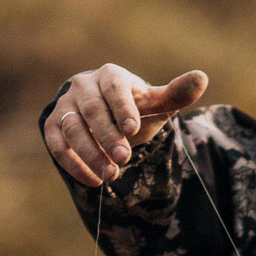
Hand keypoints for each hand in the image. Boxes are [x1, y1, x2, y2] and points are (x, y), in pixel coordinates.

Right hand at [45, 64, 208, 186]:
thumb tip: (202, 77)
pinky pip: (57, 144)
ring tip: (109, 176)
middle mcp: (83, 86)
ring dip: (90, 153)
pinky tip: (93, 180)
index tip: (133, 129)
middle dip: (107, 136)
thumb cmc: (134, 108)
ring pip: (72, 128)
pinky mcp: (53, 126)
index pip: (114, 88)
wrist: (103, 114)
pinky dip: (73, 163)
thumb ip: (176, 93)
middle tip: (124, 159)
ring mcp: (65, 106)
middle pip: (92, 110)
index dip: (122, 108)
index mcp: (110, 75)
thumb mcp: (155, 103)